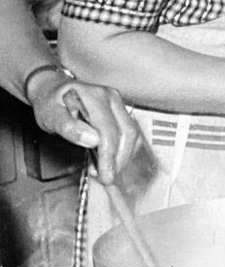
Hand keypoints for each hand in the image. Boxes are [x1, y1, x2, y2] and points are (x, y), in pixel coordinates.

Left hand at [29, 71, 146, 184]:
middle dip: (120, 159)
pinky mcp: (120, 111)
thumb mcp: (50, 115)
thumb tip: (92, 140)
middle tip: (107, 177)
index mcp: (94, 97)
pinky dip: (123, 149)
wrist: (53, 89)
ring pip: (132, 134)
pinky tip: (110, 159)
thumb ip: (69, 127)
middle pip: (127, 132)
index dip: (110, 156)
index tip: (105, 175)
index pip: (109, 131)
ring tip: (106, 169)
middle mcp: (111, 98)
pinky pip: (129, 132)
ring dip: (123, 156)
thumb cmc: (50, 102)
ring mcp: (118, 103)